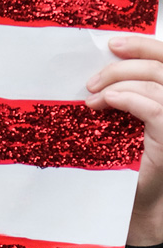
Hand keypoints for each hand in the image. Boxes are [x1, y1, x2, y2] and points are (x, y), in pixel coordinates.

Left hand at [86, 36, 162, 245]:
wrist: (139, 203)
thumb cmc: (132, 162)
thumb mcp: (129, 121)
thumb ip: (130, 93)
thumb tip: (104, 69)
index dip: (144, 45)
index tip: (112, 44)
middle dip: (124, 64)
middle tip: (92, 79)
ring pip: (157, 82)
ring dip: (118, 83)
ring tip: (92, 97)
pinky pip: (153, 107)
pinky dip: (125, 98)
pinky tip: (105, 103)